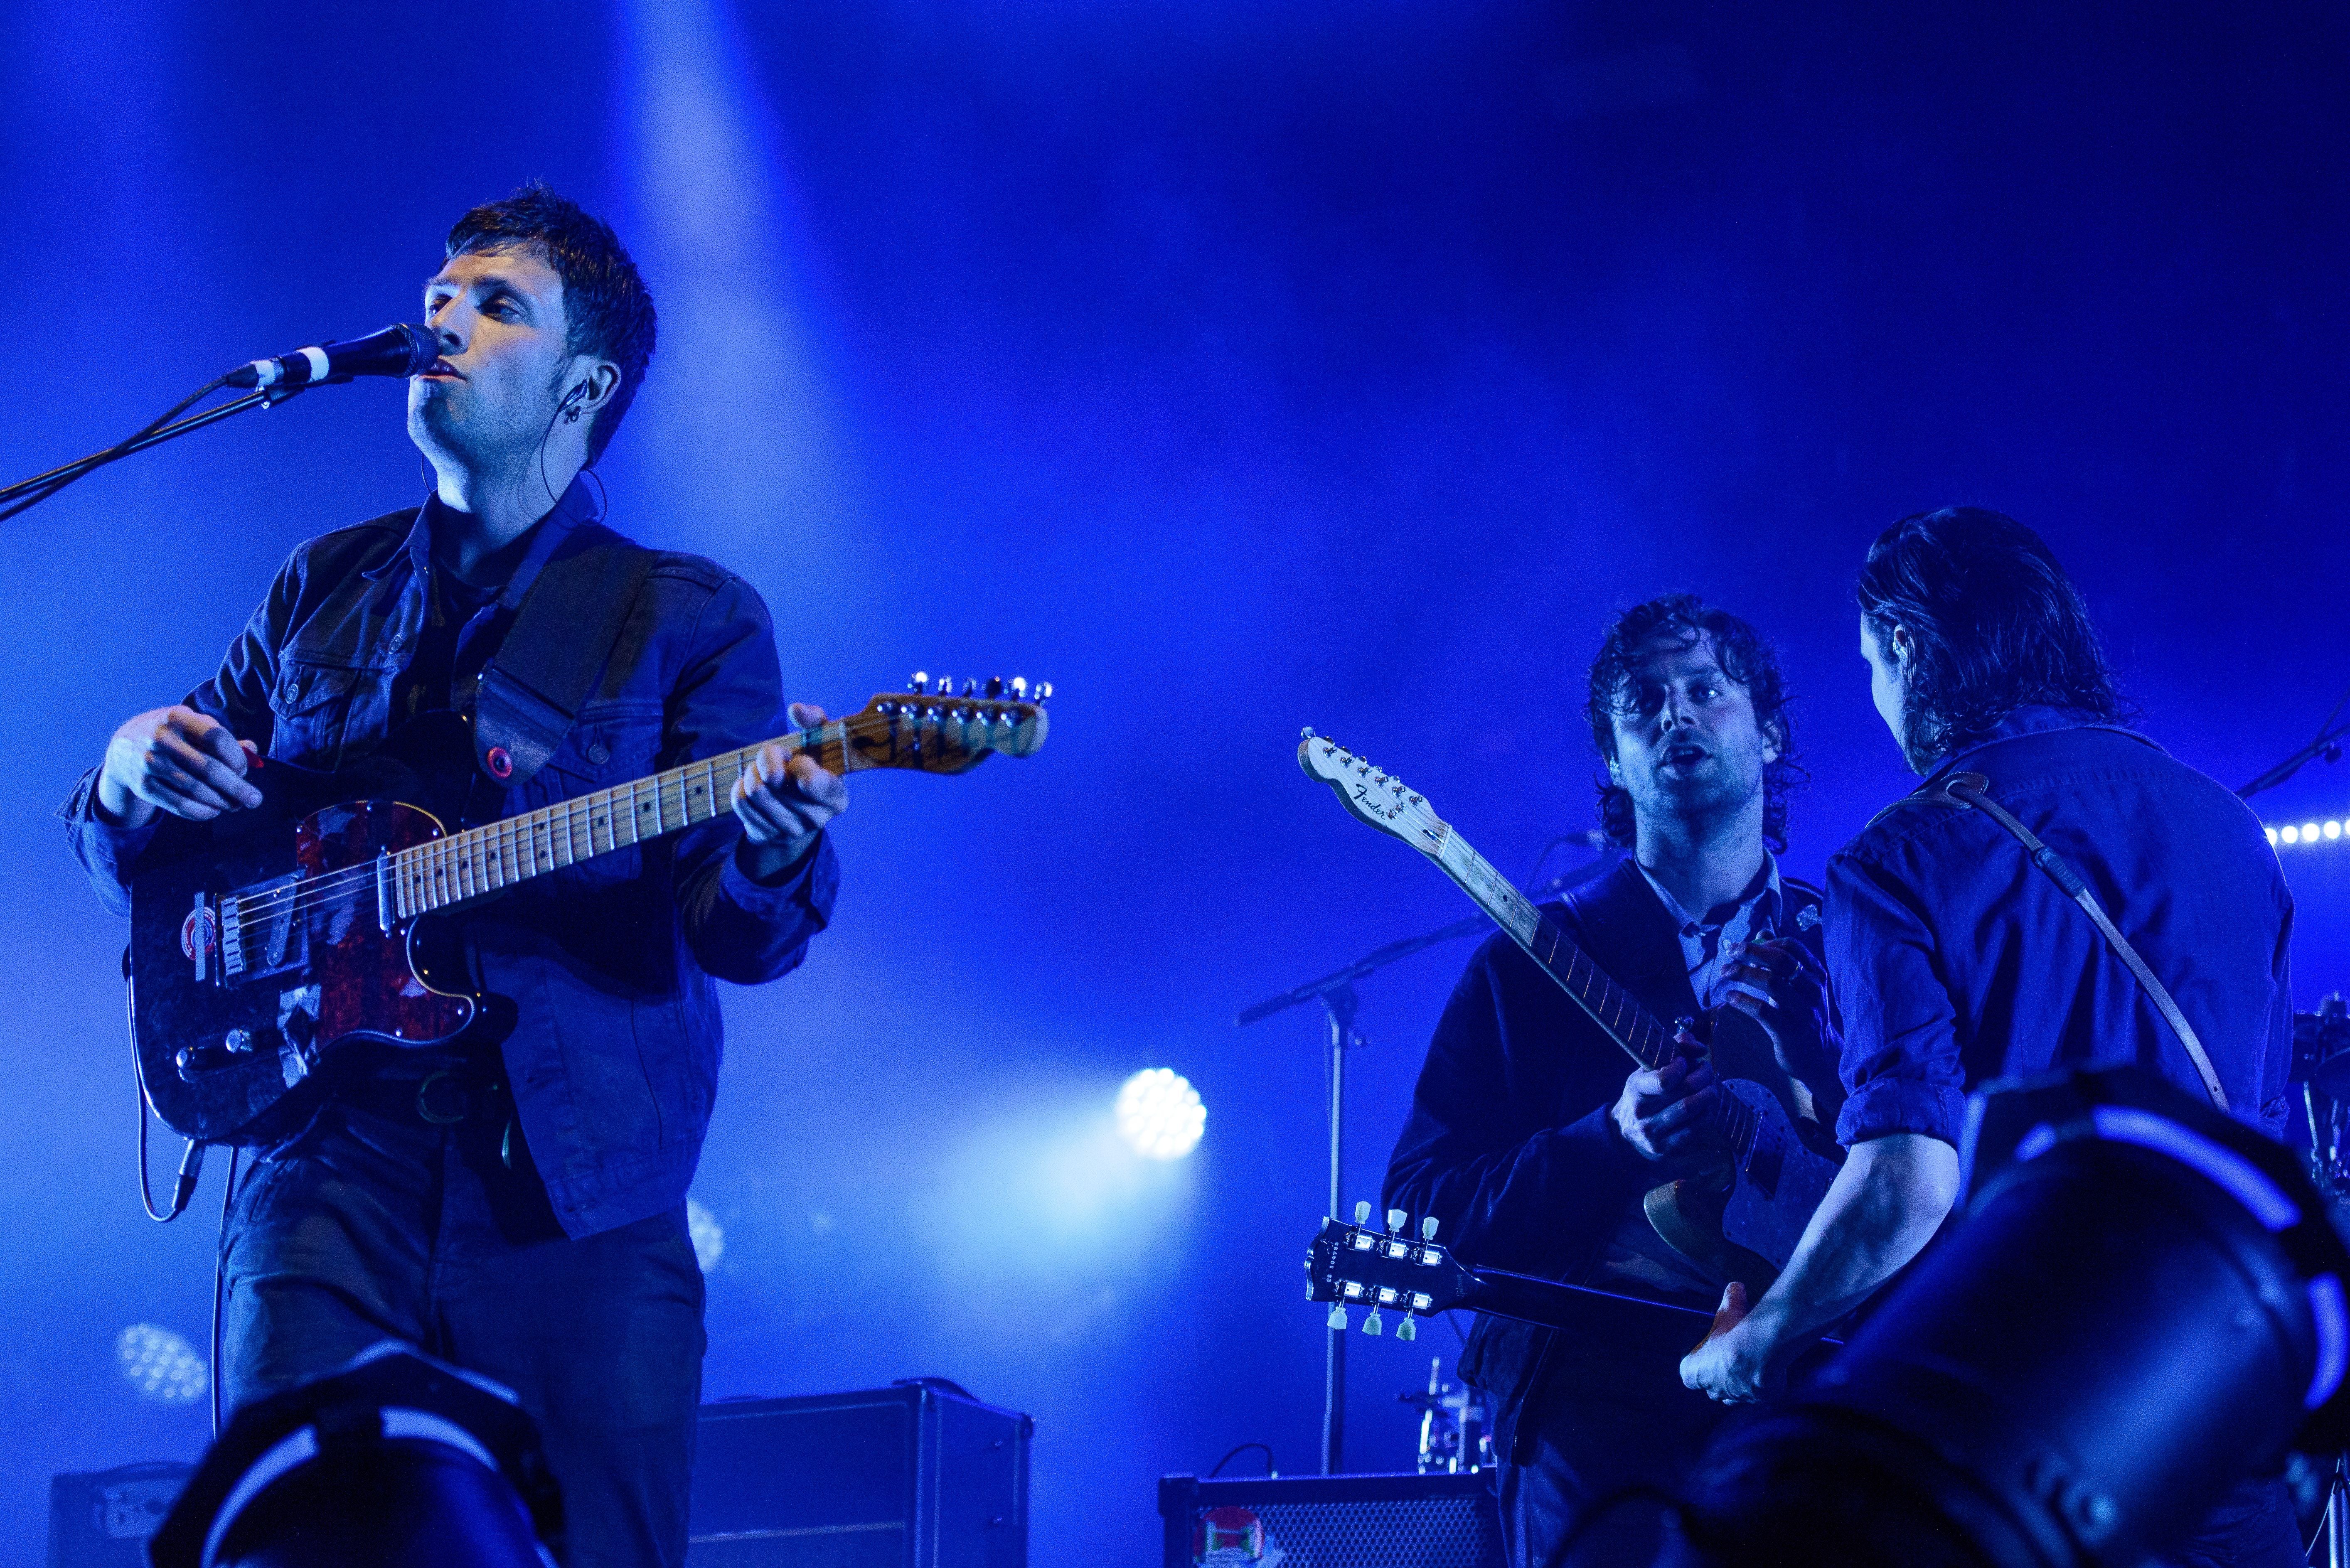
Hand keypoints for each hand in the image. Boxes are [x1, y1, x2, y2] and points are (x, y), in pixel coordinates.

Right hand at [97, 706, 261, 827]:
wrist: (122, 748)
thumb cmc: (171, 735)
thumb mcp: (191, 726)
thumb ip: (220, 737)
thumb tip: (253, 749)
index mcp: (177, 717)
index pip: (217, 737)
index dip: (236, 756)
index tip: (245, 769)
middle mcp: (161, 738)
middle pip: (209, 768)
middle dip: (237, 787)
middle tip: (255, 799)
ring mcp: (149, 763)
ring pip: (195, 788)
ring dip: (221, 801)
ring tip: (235, 806)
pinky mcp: (142, 785)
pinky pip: (177, 803)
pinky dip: (199, 811)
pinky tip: (213, 811)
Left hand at [730, 702, 847, 874]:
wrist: (796, 809)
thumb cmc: (810, 766)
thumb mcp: (819, 742)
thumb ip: (814, 721)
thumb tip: (796, 709)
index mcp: (836, 796)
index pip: (812, 783)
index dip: (799, 766)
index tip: (797, 761)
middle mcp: (817, 819)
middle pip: (773, 781)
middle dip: (768, 760)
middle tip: (775, 761)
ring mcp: (790, 831)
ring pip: (754, 791)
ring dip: (752, 772)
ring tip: (762, 772)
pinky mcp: (766, 835)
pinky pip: (740, 802)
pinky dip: (740, 786)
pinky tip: (751, 786)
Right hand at [1611, 1037, 1719, 1162]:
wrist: (1625, 1129)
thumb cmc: (1645, 1093)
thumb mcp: (1649, 1068)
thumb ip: (1675, 1047)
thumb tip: (1700, 1048)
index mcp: (1635, 1088)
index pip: (1665, 1079)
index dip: (1682, 1067)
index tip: (1685, 1062)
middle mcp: (1641, 1112)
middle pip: (1686, 1093)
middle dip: (1704, 1077)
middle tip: (1708, 1072)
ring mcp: (1652, 1133)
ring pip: (1692, 1111)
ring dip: (1709, 1096)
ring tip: (1710, 1089)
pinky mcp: (1664, 1149)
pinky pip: (1694, 1130)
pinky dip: (1706, 1116)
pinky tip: (1706, 1109)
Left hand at [1680, 1281, 1775, 1402]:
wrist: (1759, 1350)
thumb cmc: (1734, 1331)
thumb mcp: (1728, 1310)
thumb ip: (1730, 1299)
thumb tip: (1736, 1286)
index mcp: (1693, 1371)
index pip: (1689, 1374)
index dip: (1699, 1364)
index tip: (1709, 1353)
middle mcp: (1712, 1389)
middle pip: (1712, 1389)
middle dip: (1719, 1378)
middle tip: (1730, 1361)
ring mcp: (1735, 1396)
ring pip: (1732, 1396)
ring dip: (1736, 1386)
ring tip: (1747, 1369)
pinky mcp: (1757, 1399)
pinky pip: (1755, 1396)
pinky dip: (1759, 1388)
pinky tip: (1765, 1374)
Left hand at [1720, 936, 1834, 1086]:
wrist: (1819, 1056)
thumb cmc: (1802, 1014)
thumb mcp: (1798, 986)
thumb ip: (1781, 960)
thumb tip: (1762, 934)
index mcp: (1816, 974)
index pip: (1791, 947)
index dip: (1763, 943)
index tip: (1741, 947)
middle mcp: (1813, 989)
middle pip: (1780, 960)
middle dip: (1751, 952)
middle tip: (1730, 952)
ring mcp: (1803, 1010)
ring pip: (1771, 982)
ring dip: (1743, 973)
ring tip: (1725, 972)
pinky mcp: (1789, 1030)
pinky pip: (1762, 1010)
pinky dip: (1742, 1000)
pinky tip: (1729, 997)